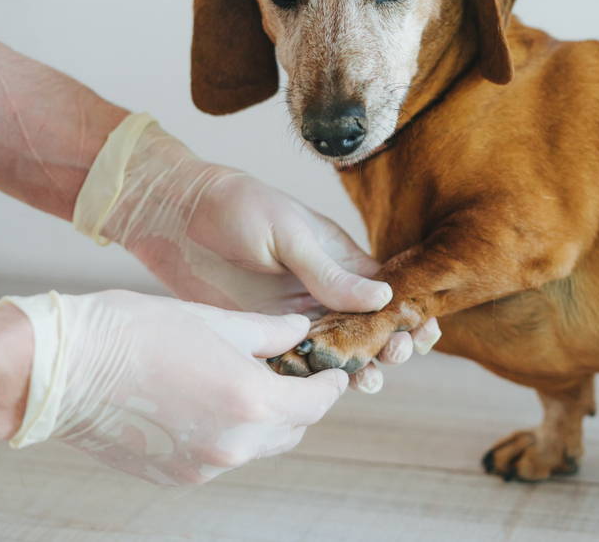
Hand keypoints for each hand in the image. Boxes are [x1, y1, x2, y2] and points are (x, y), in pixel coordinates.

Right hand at [0, 290, 344, 485]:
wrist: (63, 370)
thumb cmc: (138, 332)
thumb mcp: (216, 320)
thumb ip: (268, 333)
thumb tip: (300, 331)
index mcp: (251, 403)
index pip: (315, 405)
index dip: (329, 386)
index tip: (333, 373)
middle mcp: (234, 445)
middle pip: (291, 430)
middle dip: (298, 403)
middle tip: (292, 373)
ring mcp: (203, 467)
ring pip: (258, 446)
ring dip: (265, 420)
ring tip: (248, 384)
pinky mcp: (175, 476)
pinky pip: (221, 456)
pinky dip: (229, 434)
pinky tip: (209, 403)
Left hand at [73, 116, 439, 389]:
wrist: (175, 217)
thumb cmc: (237, 209)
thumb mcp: (289, 233)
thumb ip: (330, 271)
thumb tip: (384, 297)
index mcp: (340, 259)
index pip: (387, 291)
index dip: (408, 312)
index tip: (422, 331)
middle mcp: (324, 291)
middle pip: (369, 328)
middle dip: (390, 344)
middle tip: (394, 354)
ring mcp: (295, 316)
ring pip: (339, 352)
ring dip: (360, 368)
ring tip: (370, 381)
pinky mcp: (264, 335)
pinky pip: (297, 363)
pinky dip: (314, 379)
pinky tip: (324, 390)